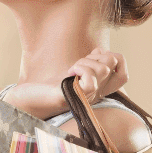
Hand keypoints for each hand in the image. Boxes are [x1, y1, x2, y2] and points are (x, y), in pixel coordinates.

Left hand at [4, 47, 129, 119]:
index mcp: (97, 89)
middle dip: (98, 55)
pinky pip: (91, 81)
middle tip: (79, 62)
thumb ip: (89, 63)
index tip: (94, 56)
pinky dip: (82, 70)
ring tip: (71, 69)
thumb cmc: (47, 87)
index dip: (116, 60)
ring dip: (85, 62)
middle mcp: (95, 94)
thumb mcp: (73, 72)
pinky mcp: (74, 98)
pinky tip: (69, 73)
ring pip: (103, 70)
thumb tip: (100, 51)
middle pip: (113, 66)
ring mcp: (86, 97)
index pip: (124, 75)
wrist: (27, 101)